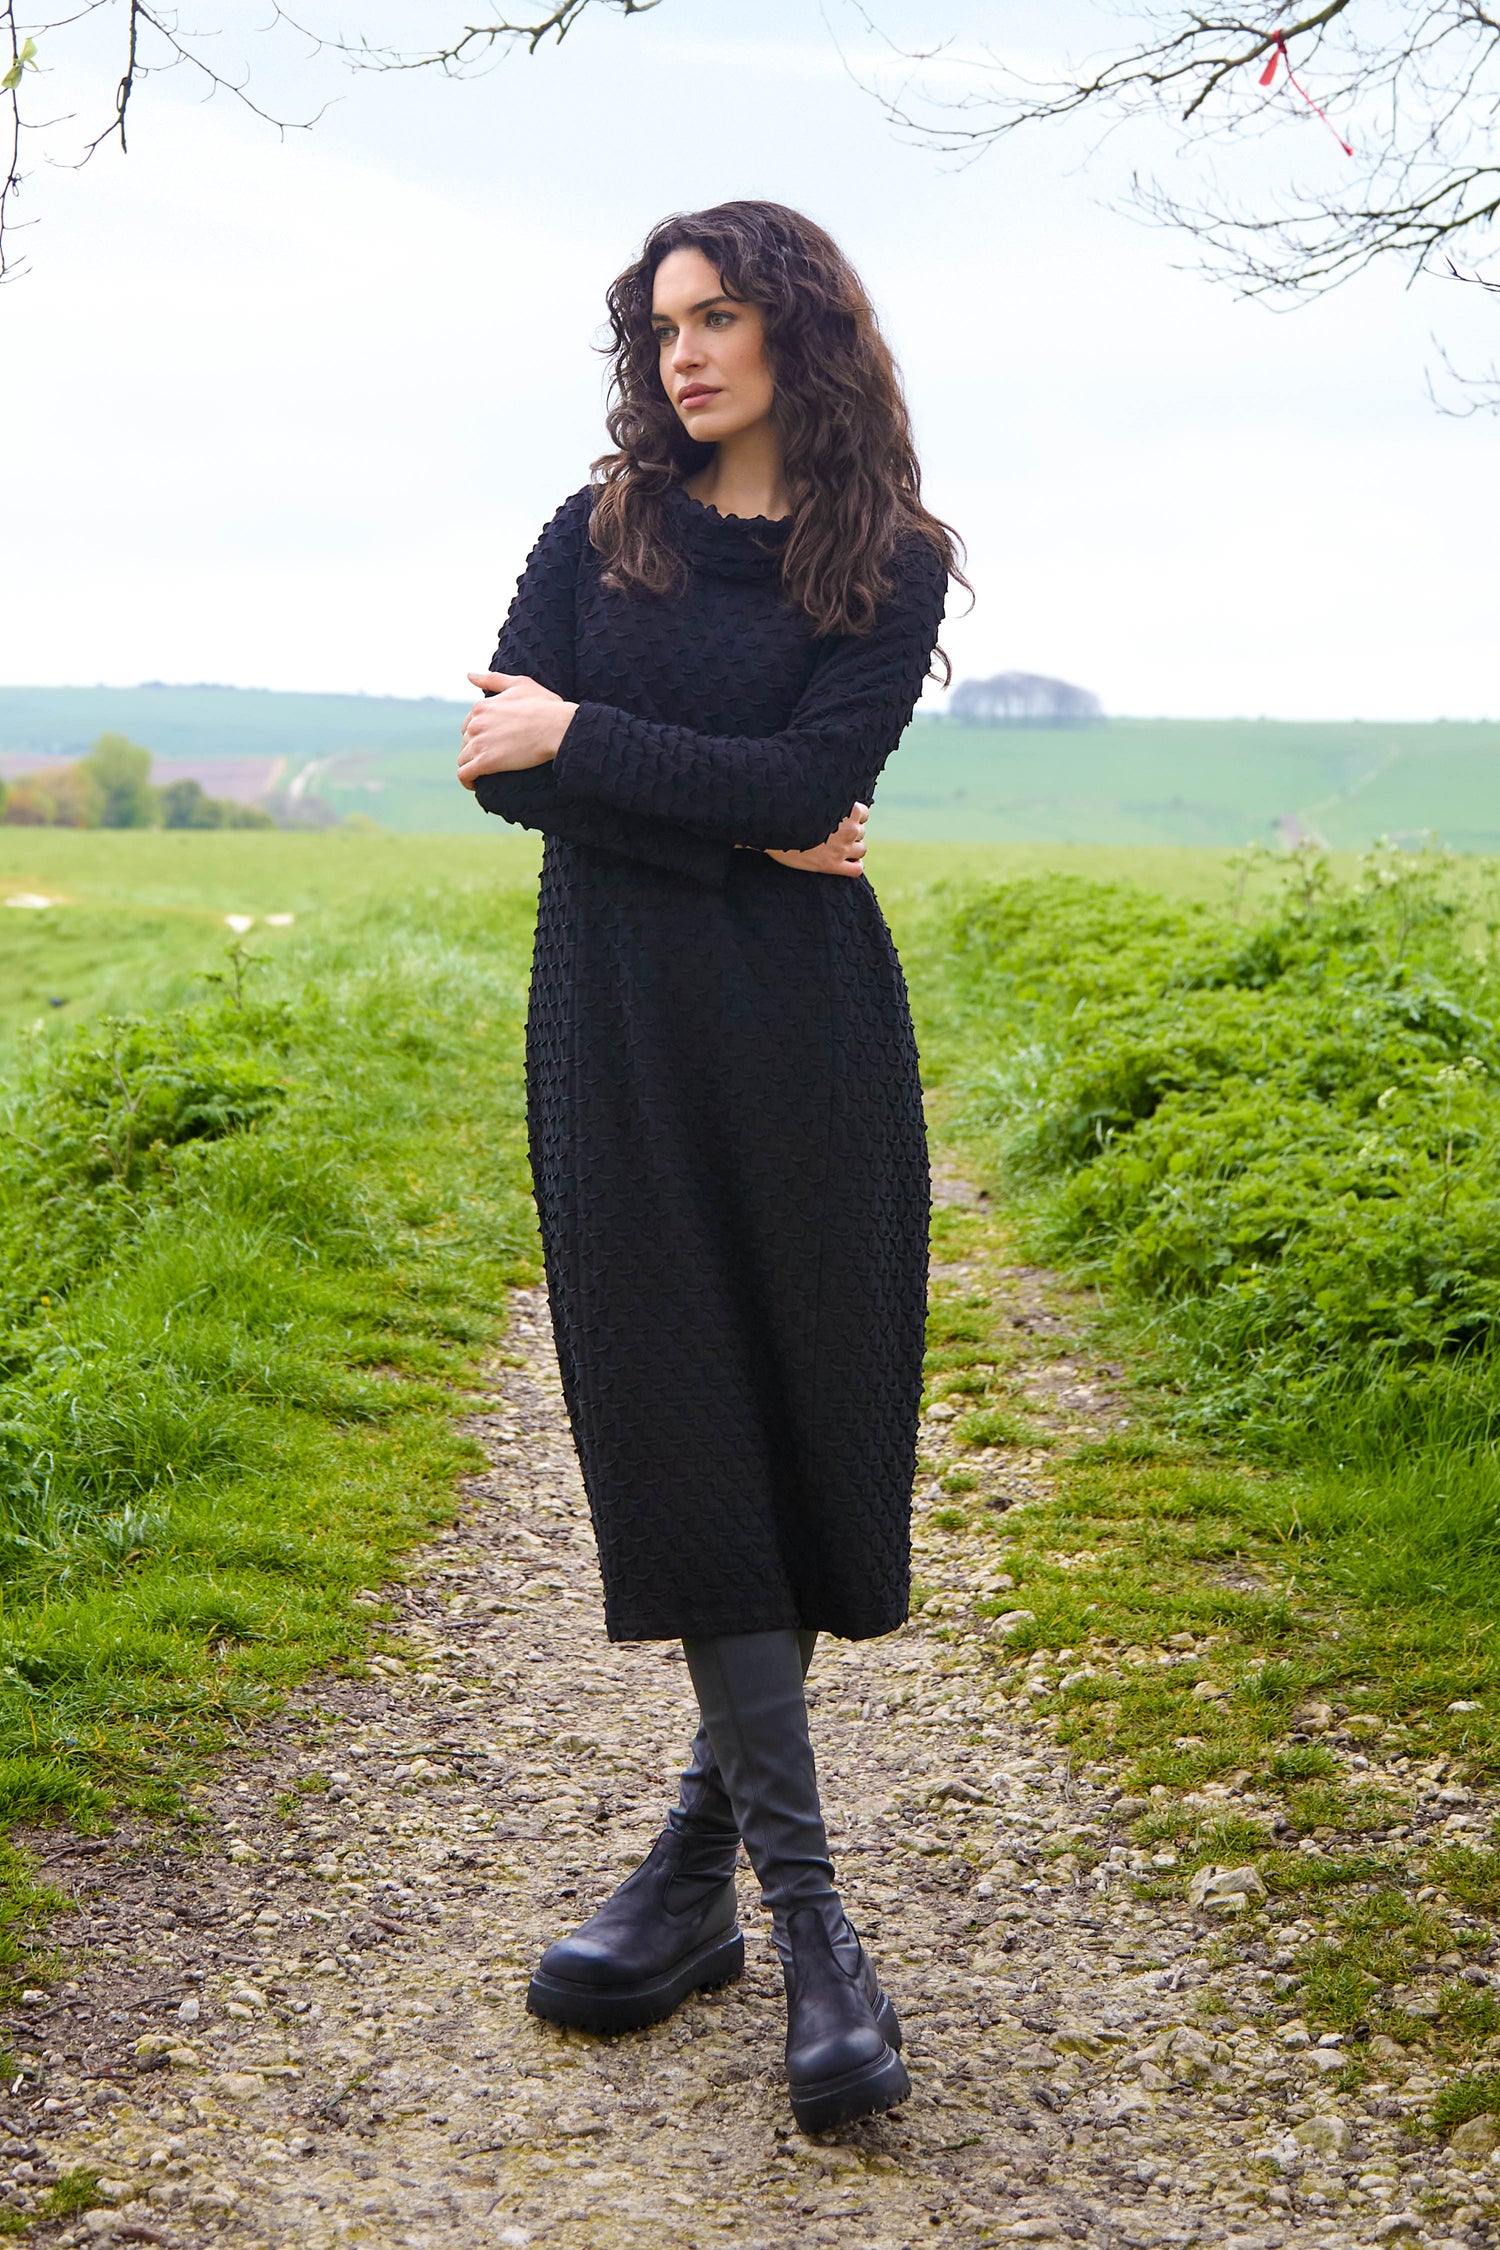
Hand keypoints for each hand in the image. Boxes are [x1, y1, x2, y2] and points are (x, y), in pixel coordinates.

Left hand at [457, 671, 577, 787]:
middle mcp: (476, 724)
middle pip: (466, 741)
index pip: (469, 724)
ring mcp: (479, 743)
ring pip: (463, 759)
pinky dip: (467, 781)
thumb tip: (468, 675)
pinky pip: (465, 775)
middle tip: (493, 758)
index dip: (478, 734)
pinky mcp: (486, 762)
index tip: (490, 743)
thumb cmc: (545, 705)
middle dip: (475, 750)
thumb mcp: (519, 684)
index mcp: (481, 706)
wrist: (557, 727)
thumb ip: (492, 679)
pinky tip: (475, 785)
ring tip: (484, 774)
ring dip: (471, 766)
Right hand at [765, 803, 868, 878]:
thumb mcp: (810, 794)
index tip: (841, 819)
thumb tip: (826, 780)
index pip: (863, 813)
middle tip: (833, 833)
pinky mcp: (831, 865)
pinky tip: (846, 863)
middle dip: (850, 832)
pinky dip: (855, 865)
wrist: (772, 827)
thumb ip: (826, 796)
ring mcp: (841, 849)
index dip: (853, 817)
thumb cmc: (787, 807)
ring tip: (837, 847)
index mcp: (846, 810)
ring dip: (853, 848)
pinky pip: (856, 869)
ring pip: (861, 849)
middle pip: (861, 831)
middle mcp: (848, 829)